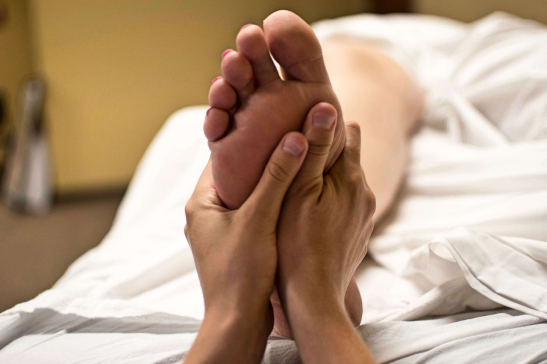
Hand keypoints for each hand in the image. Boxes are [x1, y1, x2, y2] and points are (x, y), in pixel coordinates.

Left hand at [184, 131, 307, 363]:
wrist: (238, 323)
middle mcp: (205, 214)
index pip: (220, 157)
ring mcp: (219, 231)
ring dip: (267, 181)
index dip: (245, 138)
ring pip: (245, 194)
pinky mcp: (235, 244)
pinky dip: (269, 202)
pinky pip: (252, 213)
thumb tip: (293, 138)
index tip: (271, 124)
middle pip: (234, 174)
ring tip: (293, 162)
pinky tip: (291, 196)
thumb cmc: (241, 273)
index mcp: (200, 203)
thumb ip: (276, 178)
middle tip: (286, 139)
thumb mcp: (259, 220)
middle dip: (259, 158)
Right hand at [276, 102, 375, 362]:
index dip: (328, 120)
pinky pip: (347, 202)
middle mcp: (365, 194)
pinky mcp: (358, 233)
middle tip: (306, 132)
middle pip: (350, 156)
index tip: (311, 108)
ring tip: (307, 165)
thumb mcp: (299, 192)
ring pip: (349, 180)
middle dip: (332, 142)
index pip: (346, 134)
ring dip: (332, 170)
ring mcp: (364, 216)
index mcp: (351, 179)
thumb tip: (328, 105)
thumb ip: (314, 149)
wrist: (314, 298)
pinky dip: (333, 193)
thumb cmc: (296, 243)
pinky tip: (315, 200)